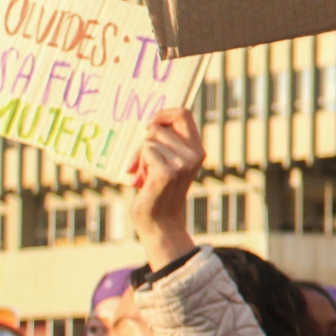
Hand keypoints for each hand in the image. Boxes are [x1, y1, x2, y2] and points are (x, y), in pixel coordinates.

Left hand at [127, 109, 204, 269]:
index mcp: (197, 149)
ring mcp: (183, 164)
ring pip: (150, 139)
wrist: (158, 222)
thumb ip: (165, 141)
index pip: (183, 113)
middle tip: (142, 162)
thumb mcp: (166, 160)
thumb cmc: (156, 188)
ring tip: (143, 174)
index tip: (149, 125)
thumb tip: (152, 119)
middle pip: (159, 126)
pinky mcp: (168, 173)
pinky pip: (146, 151)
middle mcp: (194, 155)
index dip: (162, 114)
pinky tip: (141, 180)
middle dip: (145, 141)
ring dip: (140, 156)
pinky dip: (138, 164)